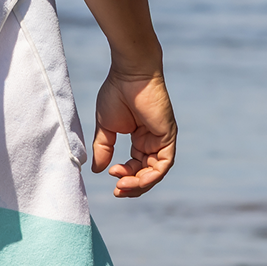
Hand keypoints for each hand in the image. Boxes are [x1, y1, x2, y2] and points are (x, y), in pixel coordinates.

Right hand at [89, 68, 175, 197]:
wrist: (130, 74)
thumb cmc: (117, 93)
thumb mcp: (106, 127)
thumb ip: (103, 149)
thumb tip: (98, 171)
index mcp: (140, 139)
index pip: (136, 166)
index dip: (125, 176)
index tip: (110, 176)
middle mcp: (153, 141)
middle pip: (147, 173)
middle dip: (132, 186)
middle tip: (117, 191)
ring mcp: (162, 139)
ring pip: (156, 173)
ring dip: (139, 184)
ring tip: (122, 186)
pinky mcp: (168, 137)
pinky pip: (163, 165)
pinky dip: (150, 176)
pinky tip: (132, 179)